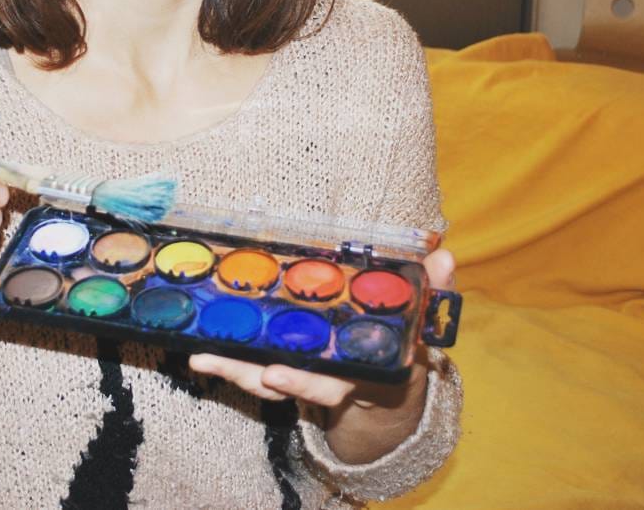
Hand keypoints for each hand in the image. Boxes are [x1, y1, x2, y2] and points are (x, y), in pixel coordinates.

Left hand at [190, 249, 455, 409]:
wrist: (388, 384)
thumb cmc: (399, 342)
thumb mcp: (420, 321)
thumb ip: (432, 291)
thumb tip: (446, 257)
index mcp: (354, 372)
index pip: (328, 383)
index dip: (302, 380)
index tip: (276, 375)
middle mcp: (322, 379)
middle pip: (281, 385)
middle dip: (249, 377)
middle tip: (212, 362)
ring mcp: (298, 372)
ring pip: (260, 380)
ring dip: (228, 368)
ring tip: (197, 356)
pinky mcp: (280, 361)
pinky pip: (251, 366)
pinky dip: (226, 358)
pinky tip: (197, 346)